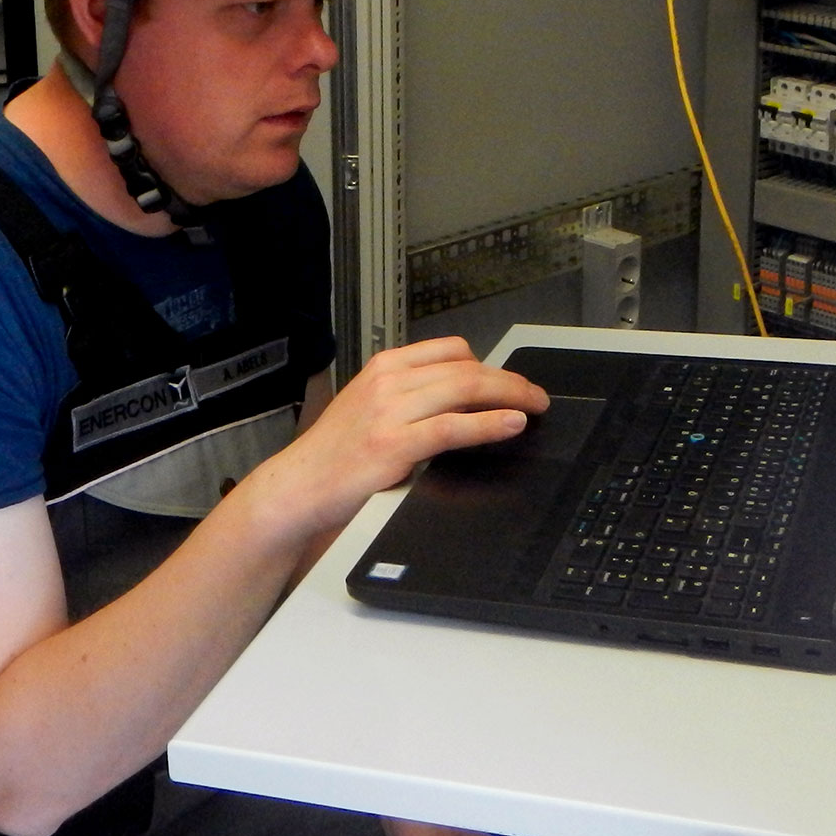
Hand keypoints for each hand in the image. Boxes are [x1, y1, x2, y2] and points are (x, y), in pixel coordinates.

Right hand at [249, 340, 549, 541]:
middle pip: (467, 367)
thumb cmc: (335, 454)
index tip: (510, 381)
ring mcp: (390, 411)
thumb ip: (411, 395)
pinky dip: (489, 423)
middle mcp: (388, 381)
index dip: (489, 364)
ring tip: (534, 406)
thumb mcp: (371, 407)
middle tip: (536, 394)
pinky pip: (453, 426)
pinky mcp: (393, 444)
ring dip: (510, 396)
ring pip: (465, 389)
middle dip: (510, 380)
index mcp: (384, 366)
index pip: (451, 349)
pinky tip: (511, 424)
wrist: (298, 486)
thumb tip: (464, 395)